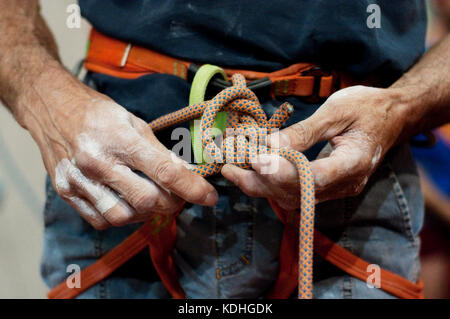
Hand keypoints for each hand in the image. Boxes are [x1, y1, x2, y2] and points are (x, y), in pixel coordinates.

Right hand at [22, 82, 217, 229]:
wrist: (52, 108)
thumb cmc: (98, 113)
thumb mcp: (135, 123)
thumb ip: (161, 152)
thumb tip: (187, 175)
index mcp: (119, 138)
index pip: (165, 171)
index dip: (192, 188)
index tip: (209, 196)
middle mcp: (97, 163)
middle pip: (147, 200)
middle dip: (172, 202)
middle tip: (178, 194)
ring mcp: (78, 181)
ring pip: (124, 217)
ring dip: (147, 213)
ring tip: (152, 198)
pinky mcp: (66, 193)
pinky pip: (101, 220)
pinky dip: (122, 217)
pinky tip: (128, 202)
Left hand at [222, 85, 405, 206]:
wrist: (391, 117)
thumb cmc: (367, 107)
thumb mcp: (336, 110)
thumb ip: (304, 132)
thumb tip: (269, 147)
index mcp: (354, 163)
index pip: (313, 177)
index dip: (281, 171)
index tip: (253, 159)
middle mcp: (344, 184)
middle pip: (296, 194)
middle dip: (259, 180)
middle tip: (228, 165)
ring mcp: (335, 190)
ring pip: (290, 197)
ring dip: (259, 184)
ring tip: (230, 168)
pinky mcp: (325, 188)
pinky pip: (293, 192)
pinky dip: (269, 183)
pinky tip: (249, 171)